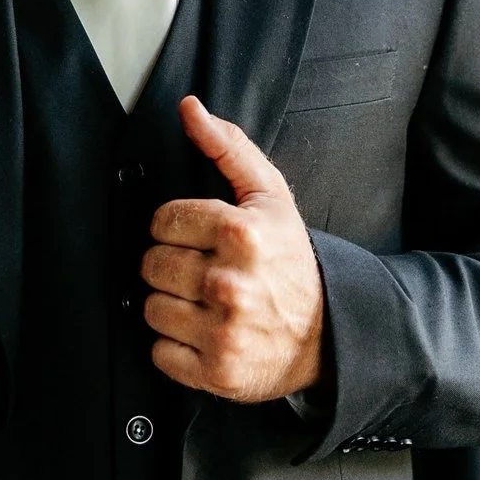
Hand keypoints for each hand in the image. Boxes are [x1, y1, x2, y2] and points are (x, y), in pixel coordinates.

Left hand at [141, 96, 325, 402]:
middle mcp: (231, 283)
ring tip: (203, 303)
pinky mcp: (217, 371)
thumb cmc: (290, 260)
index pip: (162, 221)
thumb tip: (190, 109)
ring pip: (150, 309)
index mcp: (241, 233)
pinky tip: (203, 334)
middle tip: (201, 271)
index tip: (197, 238)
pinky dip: (175, 347)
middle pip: (151, 265)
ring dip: (171, 307)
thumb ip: (227, 146)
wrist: (328, 332)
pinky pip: (160, 353)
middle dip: (172, 266)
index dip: (175, 228)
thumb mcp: (269, 196)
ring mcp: (224, 331)